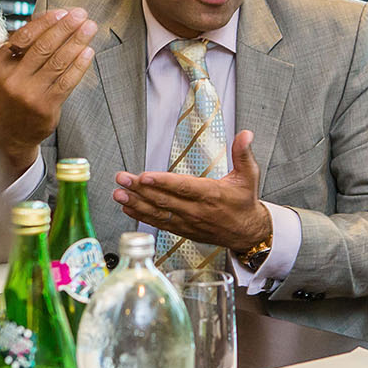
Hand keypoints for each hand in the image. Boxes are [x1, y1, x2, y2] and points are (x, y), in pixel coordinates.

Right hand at [0, 8, 96, 178]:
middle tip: (82, 14)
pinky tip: (88, 52)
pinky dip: (79, 66)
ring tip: (90, 27)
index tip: (62, 11)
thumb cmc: (6, 92)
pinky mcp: (46, 107)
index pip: (24, 37)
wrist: (11, 134)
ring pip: (57, 62)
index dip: (45, 22)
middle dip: (65, 28)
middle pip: (43, 47)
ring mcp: (29, 94)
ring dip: (76, 42)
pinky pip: (66, 82)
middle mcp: (11, 80)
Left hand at [113, 131, 271, 251]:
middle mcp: (197, 210)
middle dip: (140, 189)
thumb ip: (243, 154)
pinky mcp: (183, 230)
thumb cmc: (245, 202)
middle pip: (164, 200)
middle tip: (122, 180)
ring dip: (136, 203)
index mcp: (212, 194)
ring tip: (118, 194)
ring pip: (158, 213)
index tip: (145, 176)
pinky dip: (142, 216)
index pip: (184, 188)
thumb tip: (246, 135)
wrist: (247, 233)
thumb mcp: (249, 176)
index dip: (163, 182)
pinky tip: (127, 208)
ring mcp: (188, 222)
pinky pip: (159, 223)